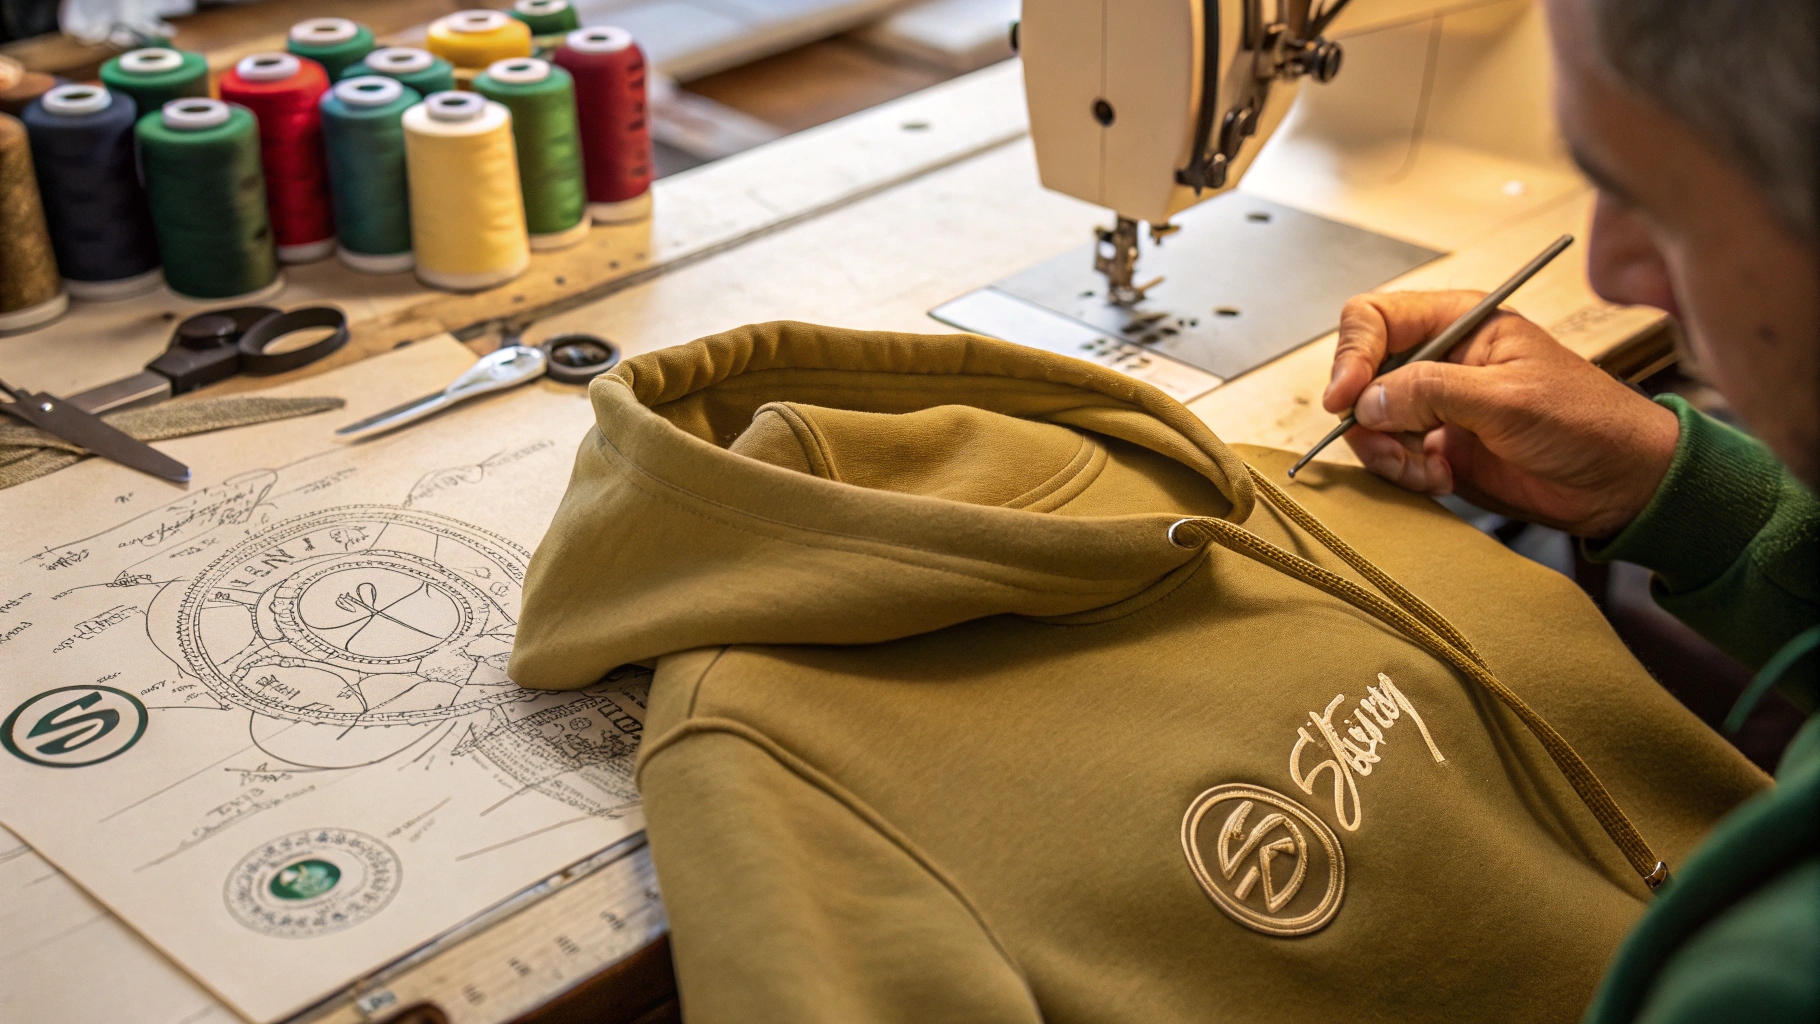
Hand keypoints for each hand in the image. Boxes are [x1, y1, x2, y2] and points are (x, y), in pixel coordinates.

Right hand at [1323, 291, 1680, 537]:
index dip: (1352, 355)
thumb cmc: (1585, 421)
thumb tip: (1366, 401)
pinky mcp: (1436, 447)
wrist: (1619, 483)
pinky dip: (1404, 474)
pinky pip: (1390, 458)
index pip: (1375, 319)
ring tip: (1428, 469)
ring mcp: (1435, 406)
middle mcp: (1439, 360)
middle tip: (1393, 444)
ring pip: (1368, 423)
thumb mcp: (1508, 398)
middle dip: (1368, 415)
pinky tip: (1442, 479)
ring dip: (1387, 452)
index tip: (1347, 398)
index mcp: (1459, 323)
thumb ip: (1432, 392)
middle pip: (1362, 375)